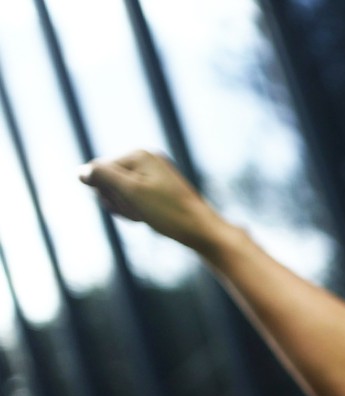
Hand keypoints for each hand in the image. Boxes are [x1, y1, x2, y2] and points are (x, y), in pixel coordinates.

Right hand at [78, 150, 228, 252]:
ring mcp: (153, 174)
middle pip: (108, 182)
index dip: (108, 194)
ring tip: (146, 216)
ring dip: (127, 209)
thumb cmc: (168, 212)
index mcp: (139, 155)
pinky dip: (137, 211)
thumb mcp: (132, 193)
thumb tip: (81, 171)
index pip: (99, 171)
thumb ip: (104, 178)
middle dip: (118, 202)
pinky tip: (150, 218)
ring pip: (119, 193)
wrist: (201, 230)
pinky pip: (133, 199)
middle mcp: (146, 160)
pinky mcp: (158, 189)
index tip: (133, 205)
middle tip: (140, 212)